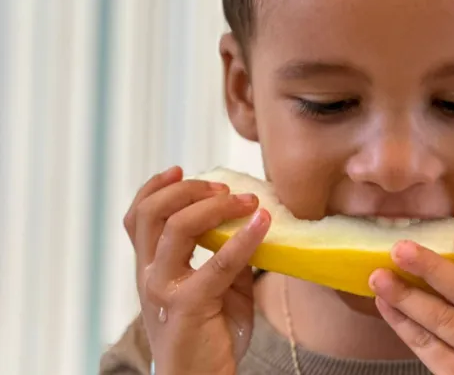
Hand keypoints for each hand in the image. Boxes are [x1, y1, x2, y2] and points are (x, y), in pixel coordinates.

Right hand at [123, 166, 270, 374]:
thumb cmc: (209, 335)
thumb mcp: (218, 288)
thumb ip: (228, 256)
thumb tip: (253, 223)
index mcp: (150, 268)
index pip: (138, 217)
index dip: (154, 188)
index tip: (180, 170)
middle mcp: (149, 275)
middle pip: (152, 213)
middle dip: (189, 190)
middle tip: (224, 188)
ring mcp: (164, 289)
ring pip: (177, 227)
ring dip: (215, 205)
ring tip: (246, 201)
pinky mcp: (189, 305)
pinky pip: (219, 261)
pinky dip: (244, 237)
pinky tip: (263, 223)